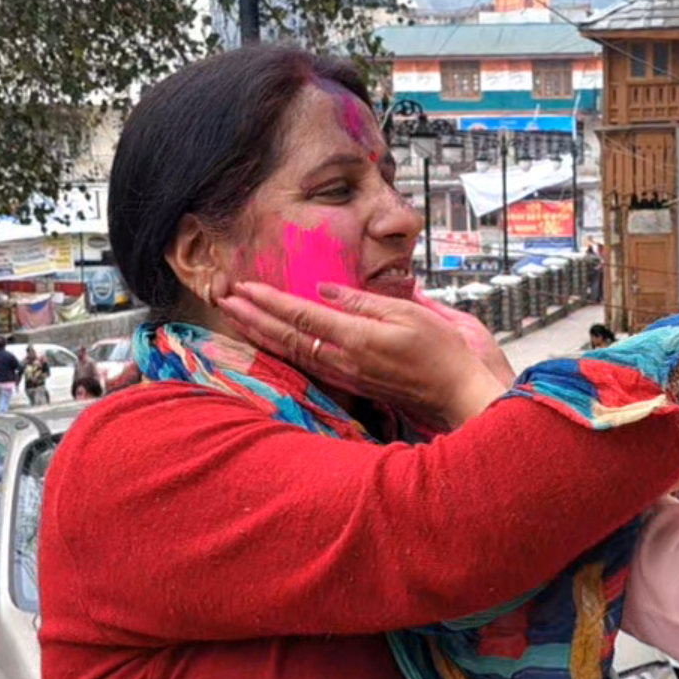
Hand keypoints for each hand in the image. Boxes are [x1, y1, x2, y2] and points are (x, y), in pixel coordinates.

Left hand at [219, 281, 507, 429]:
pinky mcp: (351, 382)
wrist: (455, 392)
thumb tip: (325, 289)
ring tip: (236, 317)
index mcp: (356, 337)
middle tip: (223, 299)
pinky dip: (282, 349)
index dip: (269, 300)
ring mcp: (345, 374)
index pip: (301, 314)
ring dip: (261, 333)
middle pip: (286, 336)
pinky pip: (306, 364)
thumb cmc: (439, 350)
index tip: (243, 286)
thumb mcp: (407, 314)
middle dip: (251, 317)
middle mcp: (344, 359)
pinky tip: (271, 341)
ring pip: (291, 352)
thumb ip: (362, 301)